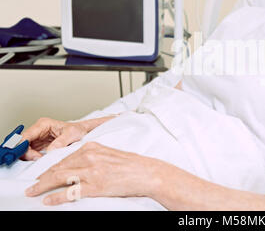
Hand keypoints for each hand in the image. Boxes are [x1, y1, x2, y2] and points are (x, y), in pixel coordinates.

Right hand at [21, 117, 88, 160]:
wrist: (84, 132)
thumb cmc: (79, 130)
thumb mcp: (73, 134)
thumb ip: (62, 142)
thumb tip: (50, 151)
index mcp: (43, 124)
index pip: (25, 136)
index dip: (24, 147)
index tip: (33, 157)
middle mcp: (38, 130)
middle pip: (21, 143)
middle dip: (26, 154)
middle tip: (37, 161)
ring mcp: (37, 138)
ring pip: (24, 149)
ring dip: (29, 157)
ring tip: (41, 161)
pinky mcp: (39, 146)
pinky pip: (30, 153)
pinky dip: (32, 159)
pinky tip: (41, 162)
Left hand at [25, 142, 156, 205]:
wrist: (146, 173)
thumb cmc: (131, 164)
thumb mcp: (109, 154)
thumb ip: (92, 156)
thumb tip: (77, 165)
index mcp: (92, 147)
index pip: (65, 158)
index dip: (51, 167)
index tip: (43, 173)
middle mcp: (89, 157)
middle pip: (59, 167)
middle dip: (43, 177)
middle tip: (32, 185)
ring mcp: (91, 172)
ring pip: (59, 178)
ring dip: (43, 186)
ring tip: (33, 192)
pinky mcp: (94, 186)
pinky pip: (69, 192)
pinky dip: (56, 197)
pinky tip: (48, 201)